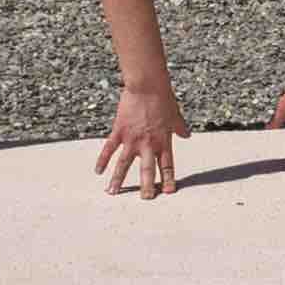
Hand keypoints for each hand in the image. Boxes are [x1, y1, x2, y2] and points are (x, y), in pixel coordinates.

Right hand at [95, 80, 184, 198]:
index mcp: (163, 141)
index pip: (167, 165)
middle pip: (147, 170)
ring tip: (113, 193)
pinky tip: (98, 172)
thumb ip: (179, 128)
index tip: (168, 192)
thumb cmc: (163, 98)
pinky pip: (109, 149)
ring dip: (118, 180)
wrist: (147, 85)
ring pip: (125, 164)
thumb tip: (186, 135)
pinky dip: (102, 160)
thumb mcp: (175, 115)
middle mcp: (148, 144)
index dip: (168, 179)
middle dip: (147, 187)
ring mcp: (132, 139)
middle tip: (145, 199)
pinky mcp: (119, 131)